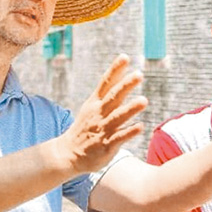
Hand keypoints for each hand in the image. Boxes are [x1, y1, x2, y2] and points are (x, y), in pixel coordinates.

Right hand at [56, 54, 146, 172]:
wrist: (68, 154)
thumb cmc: (85, 127)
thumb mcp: (92, 106)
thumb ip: (107, 91)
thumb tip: (120, 71)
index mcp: (95, 103)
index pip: (105, 83)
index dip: (115, 70)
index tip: (125, 57)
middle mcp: (99, 114)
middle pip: (113, 97)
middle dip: (125, 85)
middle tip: (139, 74)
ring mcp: (102, 129)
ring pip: (118, 117)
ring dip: (130, 109)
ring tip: (144, 101)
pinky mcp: (106, 145)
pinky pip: (119, 138)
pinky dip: (129, 132)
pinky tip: (140, 127)